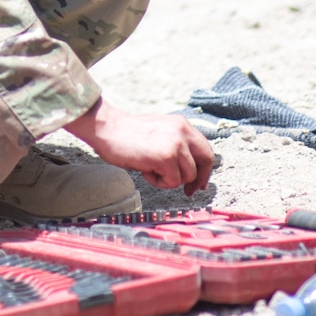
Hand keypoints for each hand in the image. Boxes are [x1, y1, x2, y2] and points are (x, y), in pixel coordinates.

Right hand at [64, 97, 215, 194]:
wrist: (108, 128)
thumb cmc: (127, 134)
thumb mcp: (159, 131)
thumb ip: (176, 143)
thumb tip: (189, 167)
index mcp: (182, 124)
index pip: (205, 148)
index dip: (204, 168)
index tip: (199, 182)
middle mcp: (183, 132)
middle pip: (207, 160)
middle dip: (198, 179)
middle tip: (188, 191)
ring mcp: (176, 144)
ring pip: (188, 176)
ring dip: (170, 180)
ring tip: (151, 170)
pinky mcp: (166, 157)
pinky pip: (173, 181)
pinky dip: (159, 182)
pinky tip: (146, 171)